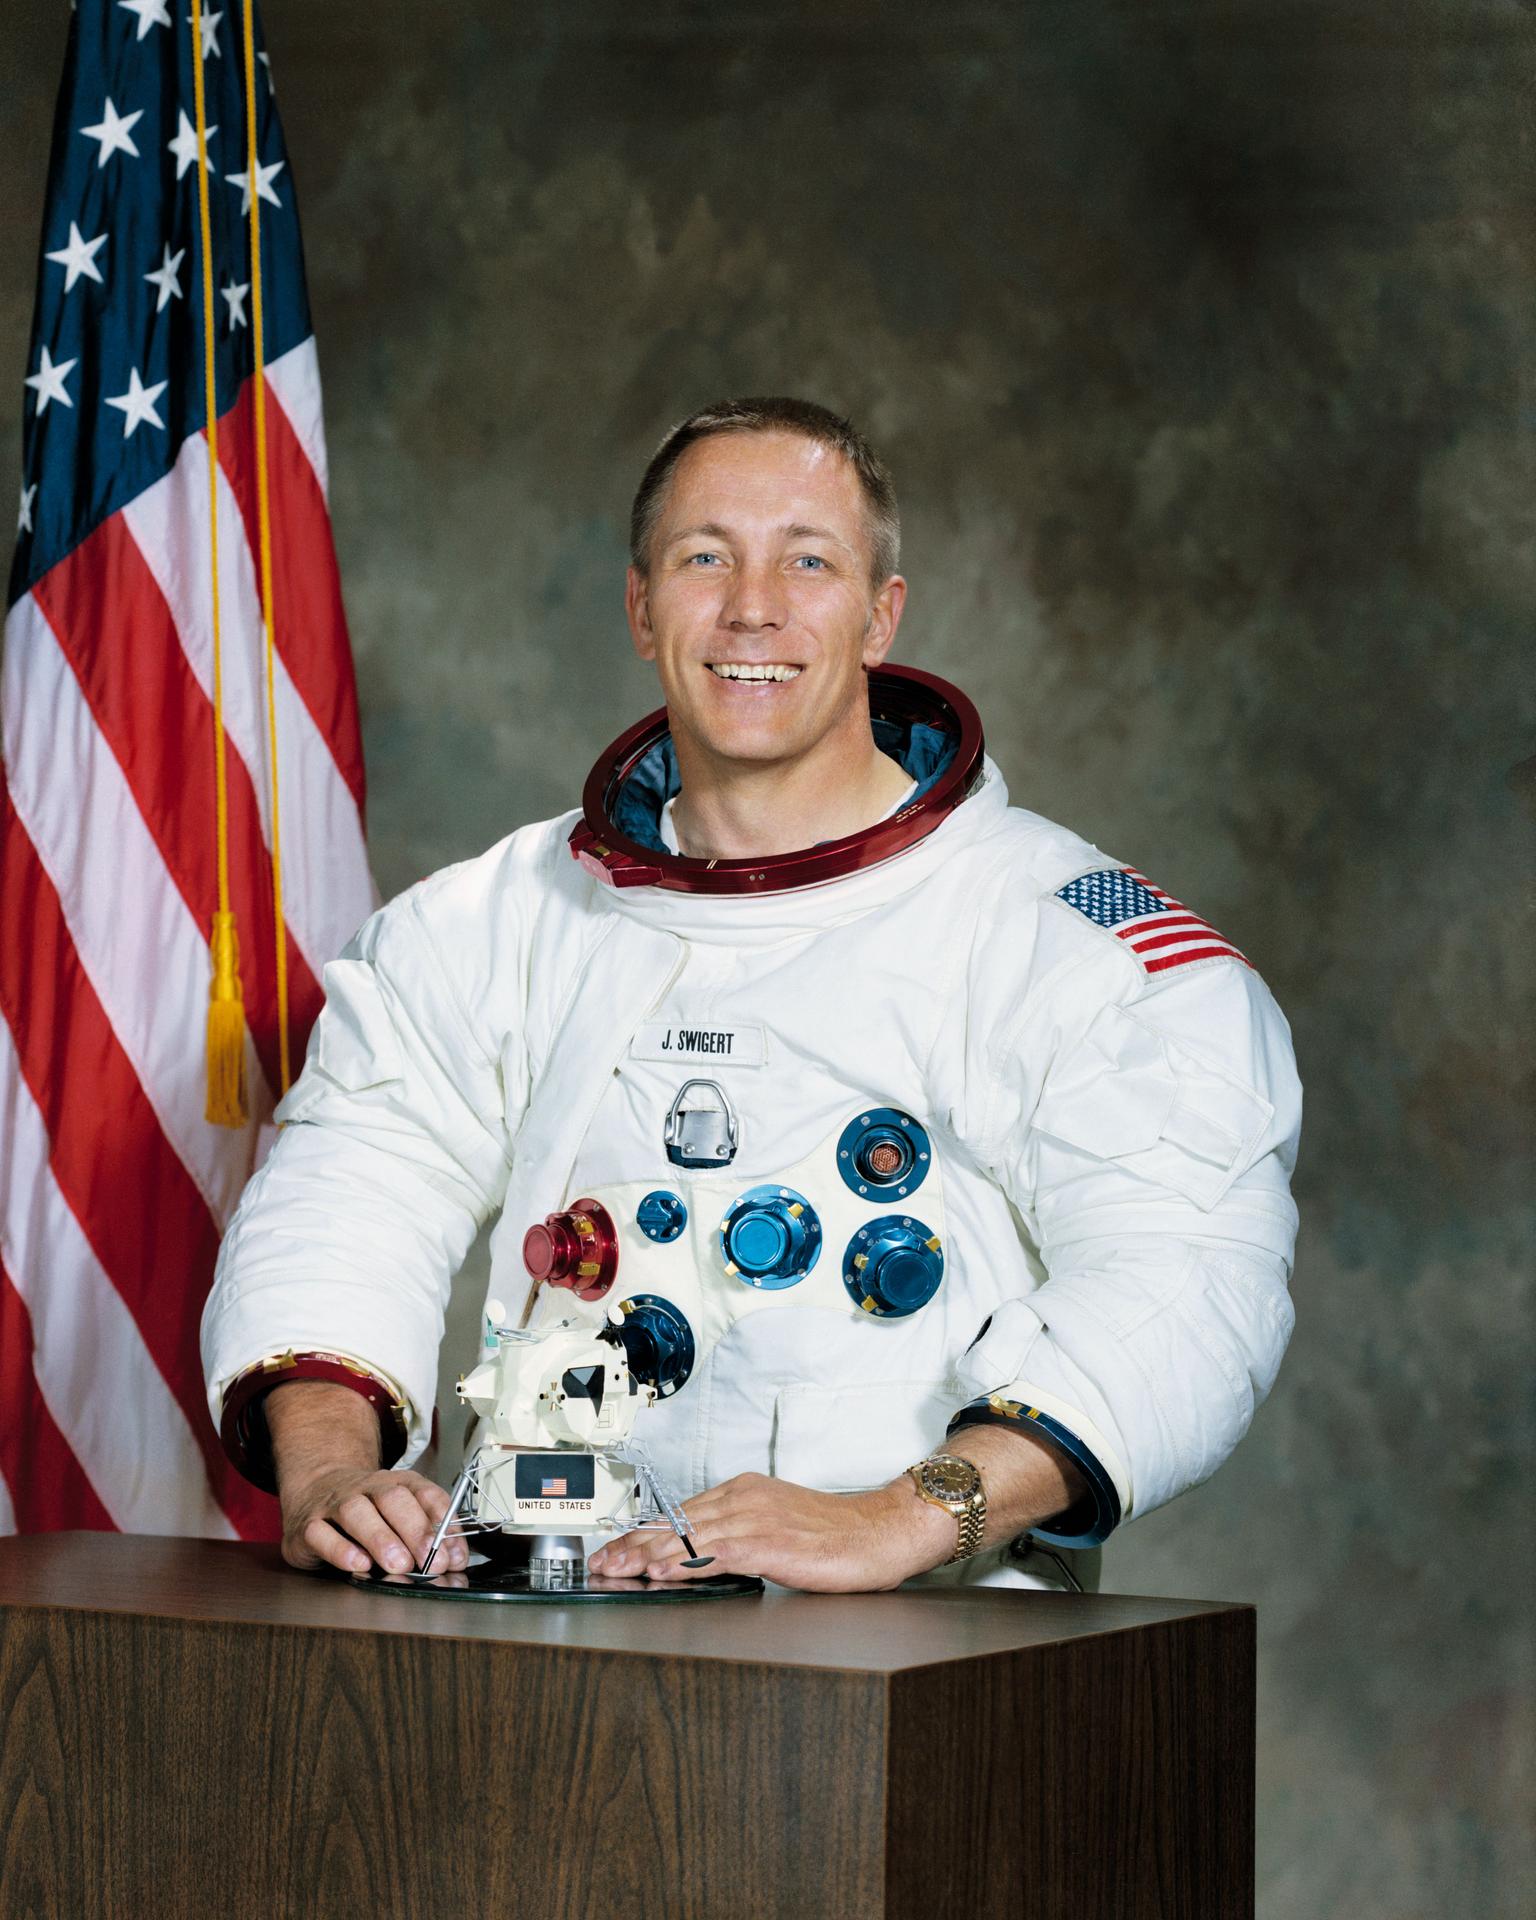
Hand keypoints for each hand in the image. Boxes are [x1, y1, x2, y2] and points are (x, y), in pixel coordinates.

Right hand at [278, 1462, 469, 1577]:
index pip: (425, 1494)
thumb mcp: (399, 1514)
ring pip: (357, 1512)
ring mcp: (335, 1504)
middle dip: (415, 1530)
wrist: (315, 1488)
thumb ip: (427, 1535)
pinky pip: (321, 1534)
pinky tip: (358, 1564)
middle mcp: (367, 1488)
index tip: (454, 1554)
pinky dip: (340, 1550)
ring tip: (399, 1564)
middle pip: (393, 1499)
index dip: (444, 1524)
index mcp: (396, 1483)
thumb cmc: (367, 1510)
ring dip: (381, 1539)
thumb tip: (454, 1560)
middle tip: (430, 1560)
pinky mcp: (307, 1526)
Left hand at [587, 1471, 956, 1592]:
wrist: (878, 1532)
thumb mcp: (778, 1524)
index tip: (616, 1549)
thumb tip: (702, 1555)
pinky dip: (681, 1564)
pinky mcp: (766, 1542)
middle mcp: (743, 1497)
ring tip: (617, 1570)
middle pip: (675, 1522)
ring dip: (646, 1556)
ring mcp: (753, 1517)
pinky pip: (713, 1553)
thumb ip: (740, 1532)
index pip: (681, 1512)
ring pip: (686, 1537)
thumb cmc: (835, 1535)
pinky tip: (660, 1575)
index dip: (643, 1532)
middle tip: (602, 1563)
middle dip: (632, 1544)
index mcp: (744, 1490)